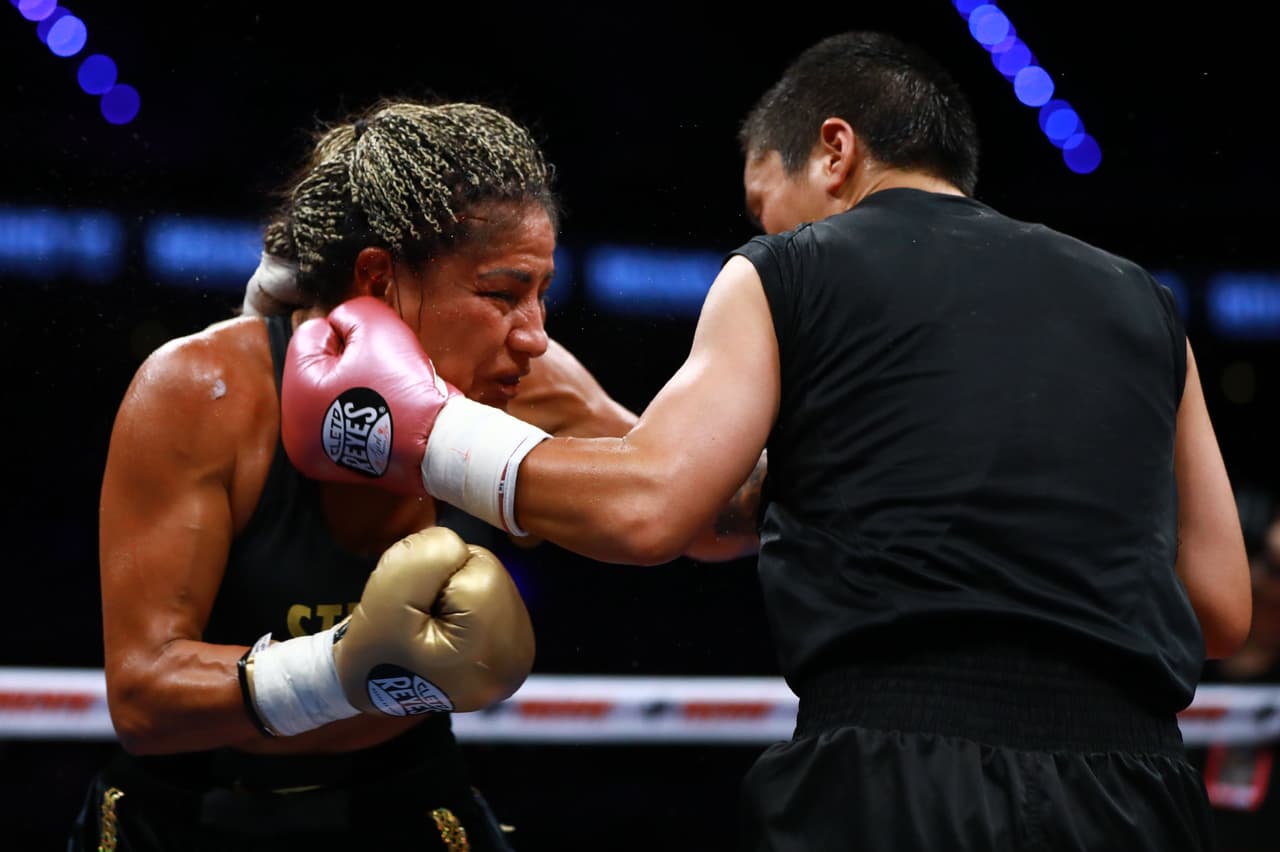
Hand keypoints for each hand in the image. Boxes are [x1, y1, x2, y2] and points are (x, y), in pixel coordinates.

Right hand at [244, 527, 534, 735]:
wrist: (372, 689)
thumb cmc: (377, 652)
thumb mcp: (387, 600)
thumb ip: (423, 560)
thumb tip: (454, 544)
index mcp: (496, 651)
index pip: (477, 565)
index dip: (436, 576)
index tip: (415, 613)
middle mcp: (520, 656)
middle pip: (488, 570)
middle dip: (448, 581)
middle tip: (419, 617)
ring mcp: (519, 652)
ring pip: (488, 578)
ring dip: (454, 590)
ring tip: (429, 623)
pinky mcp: (512, 645)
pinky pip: (489, 595)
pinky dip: (464, 602)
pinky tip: (445, 628)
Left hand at [282, 296, 551, 533]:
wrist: (437, 446)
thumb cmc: (404, 389)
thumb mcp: (377, 328)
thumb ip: (351, 313)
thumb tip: (341, 323)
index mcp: (297, 396)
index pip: (310, 337)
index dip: (346, 332)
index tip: (374, 350)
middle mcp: (297, 433)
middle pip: (319, 369)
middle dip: (348, 361)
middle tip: (380, 372)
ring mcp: (318, 454)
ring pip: (333, 395)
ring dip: (355, 385)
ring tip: (384, 395)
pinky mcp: (340, 465)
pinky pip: (346, 421)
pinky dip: (363, 411)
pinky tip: (385, 414)